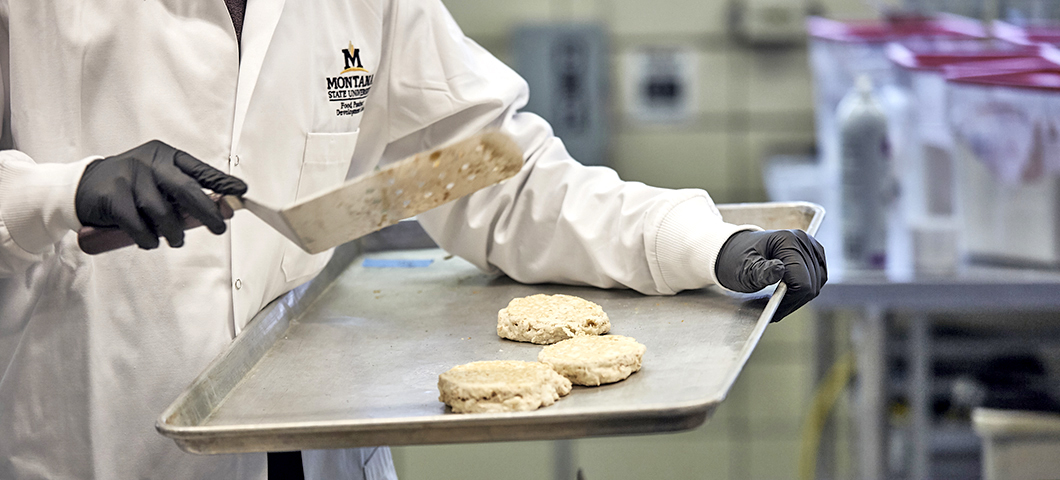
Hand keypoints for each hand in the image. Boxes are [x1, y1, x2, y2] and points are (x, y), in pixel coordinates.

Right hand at [75, 140, 247, 248]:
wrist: (82, 186)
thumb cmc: (129, 185)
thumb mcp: (157, 179)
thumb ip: (181, 191)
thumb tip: (217, 210)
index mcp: (165, 156)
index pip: (199, 169)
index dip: (221, 182)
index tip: (240, 192)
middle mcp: (149, 162)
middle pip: (185, 190)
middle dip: (207, 212)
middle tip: (218, 228)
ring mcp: (130, 177)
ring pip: (162, 212)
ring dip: (174, 233)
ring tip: (176, 241)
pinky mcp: (112, 196)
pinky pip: (137, 224)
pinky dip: (148, 239)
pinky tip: (151, 243)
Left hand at [714, 229, 826, 320]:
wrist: (735, 249)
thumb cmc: (737, 259)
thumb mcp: (744, 269)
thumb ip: (761, 272)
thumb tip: (780, 271)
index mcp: (787, 241)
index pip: (801, 281)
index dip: (790, 300)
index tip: (774, 309)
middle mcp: (802, 240)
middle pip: (811, 283)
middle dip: (793, 300)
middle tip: (775, 308)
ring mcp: (810, 245)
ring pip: (817, 282)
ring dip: (800, 296)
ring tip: (781, 300)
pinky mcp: (813, 253)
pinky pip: (819, 276)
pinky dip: (807, 287)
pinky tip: (791, 292)